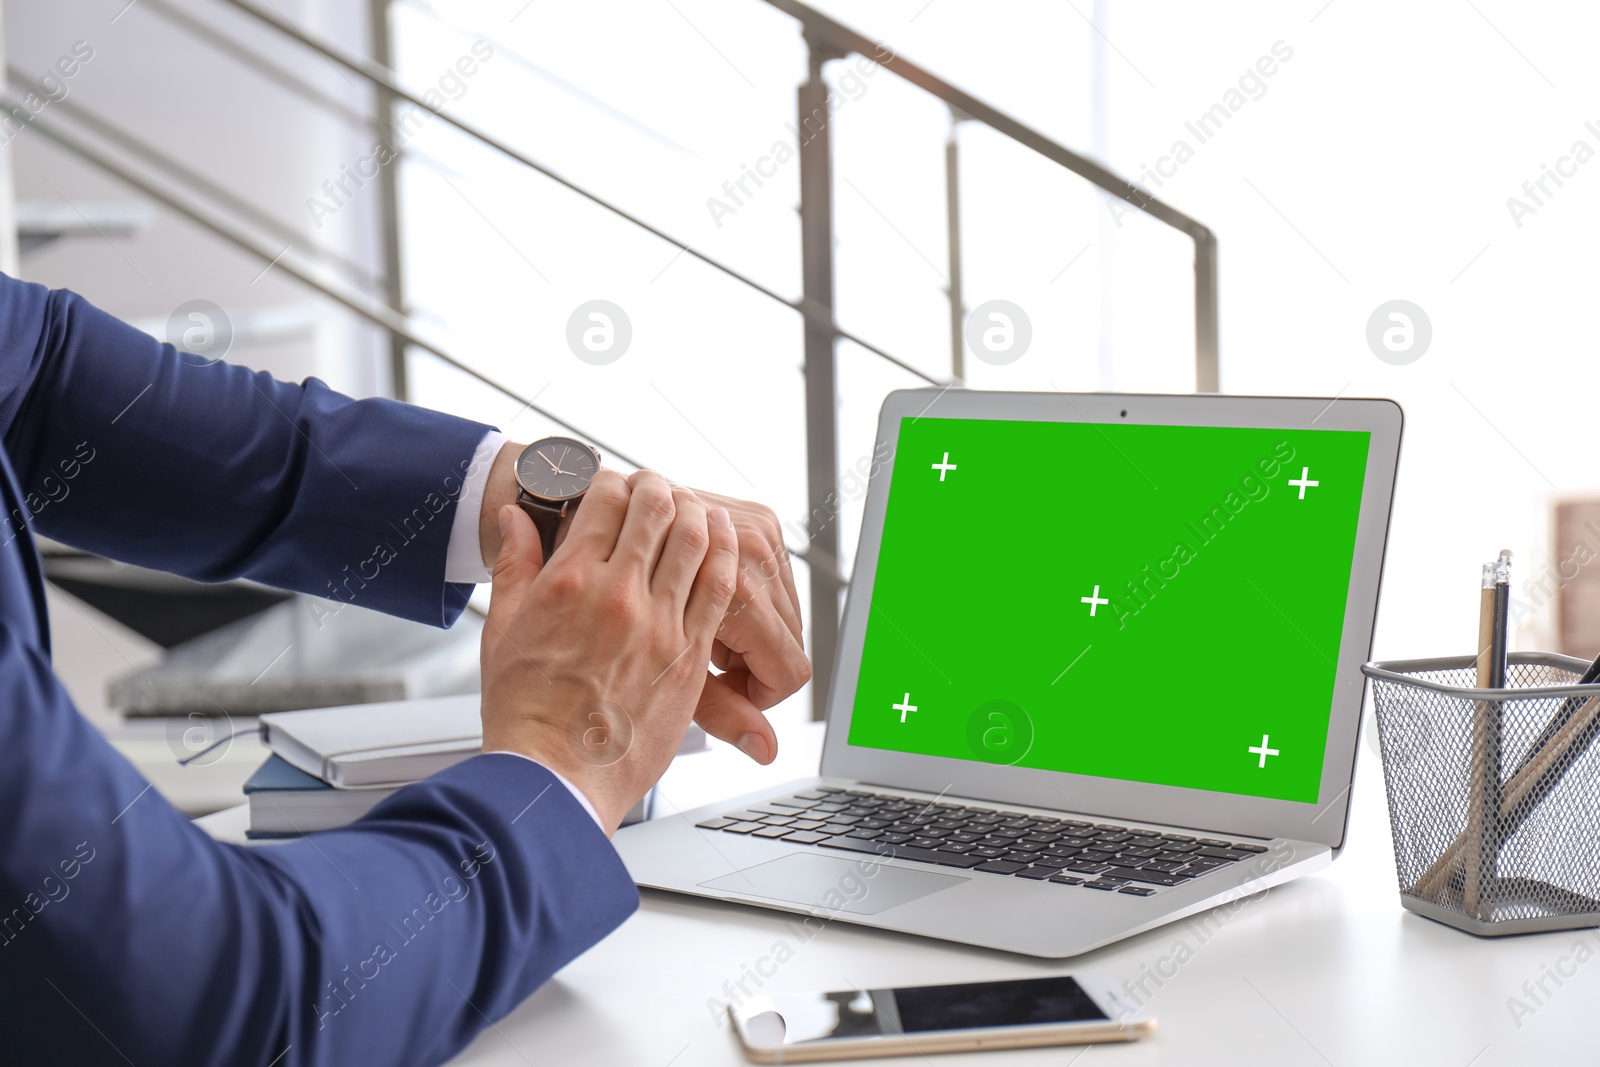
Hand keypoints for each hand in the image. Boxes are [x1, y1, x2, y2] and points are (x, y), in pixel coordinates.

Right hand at [477, 442, 810, 764]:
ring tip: (689, 505)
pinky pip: (719, 587)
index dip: (612, 481)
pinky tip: (721, 540)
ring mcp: (660, 624)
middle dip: (656, 487)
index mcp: (569, 584)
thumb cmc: (526, 715)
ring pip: (696, 539)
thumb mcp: (502, 630)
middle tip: (653, 488)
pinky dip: (723, 553)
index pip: (605, 500)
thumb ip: (514, 566)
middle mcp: (619, 596)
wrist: (556, 778)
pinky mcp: (688, 655)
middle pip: (656, 509)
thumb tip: (515, 520)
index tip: (613, 484)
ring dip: (694, 511)